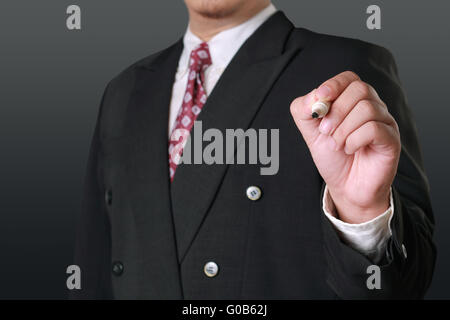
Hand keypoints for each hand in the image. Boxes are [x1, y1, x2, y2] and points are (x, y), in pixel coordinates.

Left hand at [290, 71, 400, 223]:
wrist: (345, 187)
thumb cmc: (332, 157)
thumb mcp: (310, 132)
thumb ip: (304, 111)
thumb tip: (314, 97)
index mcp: (353, 101)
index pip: (349, 78)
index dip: (333, 85)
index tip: (320, 100)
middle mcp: (373, 107)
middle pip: (360, 89)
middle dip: (336, 110)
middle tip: (325, 131)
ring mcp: (385, 122)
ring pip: (367, 109)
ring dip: (343, 129)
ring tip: (336, 145)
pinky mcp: (391, 139)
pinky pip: (374, 128)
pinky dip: (354, 140)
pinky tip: (349, 149)